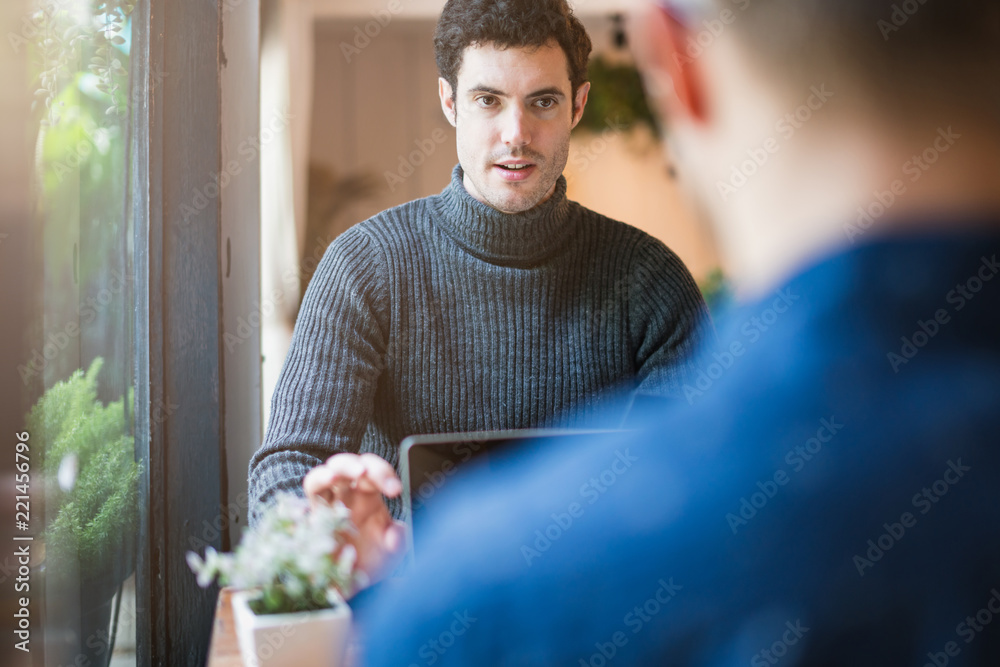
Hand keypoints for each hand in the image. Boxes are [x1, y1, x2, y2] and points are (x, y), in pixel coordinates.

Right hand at [303, 452, 405, 589]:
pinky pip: (312, 492)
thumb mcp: (393, 554)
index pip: (375, 471)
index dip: (384, 473)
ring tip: (350, 473)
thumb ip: (399, 541)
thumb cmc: (371, 563)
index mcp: (369, 496)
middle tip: (371, 477)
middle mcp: (347, 495)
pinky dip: (319, 481)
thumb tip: (396, 533)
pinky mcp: (313, 517)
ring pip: (327, 472)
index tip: (396, 490)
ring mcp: (328, 504)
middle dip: (365, 467)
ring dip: (339, 468)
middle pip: (351, 465)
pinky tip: (329, 480)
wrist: (350, 587)